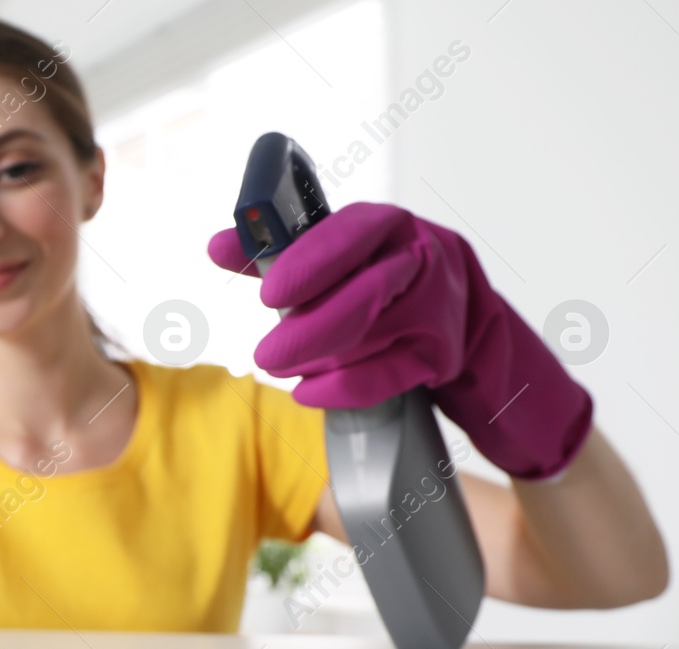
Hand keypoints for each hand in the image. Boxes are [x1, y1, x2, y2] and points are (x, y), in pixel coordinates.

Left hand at [208, 201, 592, 480]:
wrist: (460, 309)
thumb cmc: (382, 274)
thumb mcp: (338, 252)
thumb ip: (278, 251)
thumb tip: (218, 245)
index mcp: (387, 226)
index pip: (350, 233)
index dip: (309, 262)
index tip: (269, 294)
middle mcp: (418, 262)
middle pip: (363, 297)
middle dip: (308, 331)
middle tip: (265, 356)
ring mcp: (432, 311)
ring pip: (368, 342)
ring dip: (319, 361)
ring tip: (286, 367)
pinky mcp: (438, 355)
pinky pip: (384, 378)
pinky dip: (341, 389)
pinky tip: (309, 392)